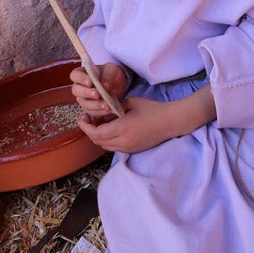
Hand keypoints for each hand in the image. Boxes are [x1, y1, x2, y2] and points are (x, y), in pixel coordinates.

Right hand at [70, 63, 127, 119]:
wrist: (117, 84)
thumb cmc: (110, 74)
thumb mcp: (111, 70)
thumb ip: (107, 76)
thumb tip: (105, 86)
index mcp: (81, 73)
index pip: (75, 75)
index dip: (81, 79)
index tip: (90, 82)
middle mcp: (79, 87)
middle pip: (76, 91)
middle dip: (87, 93)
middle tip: (97, 94)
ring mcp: (83, 99)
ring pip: (85, 103)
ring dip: (96, 105)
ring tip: (107, 105)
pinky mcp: (90, 108)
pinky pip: (93, 112)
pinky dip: (101, 111)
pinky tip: (110, 109)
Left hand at [77, 84, 215, 154]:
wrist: (171, 122)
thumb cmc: (152, 109)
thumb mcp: (131, 102)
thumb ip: (115, 105)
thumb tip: (103, 107)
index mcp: (122, 129)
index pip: (96, 133)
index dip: (86, 127)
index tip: (82, 117)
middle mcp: (123, 142)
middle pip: (98, 142)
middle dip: (89, 131)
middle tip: (87, 119)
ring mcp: (129, 148)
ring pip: (106, 146)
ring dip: (98, 136)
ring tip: (98, 123)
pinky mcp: (133, 150)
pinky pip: (114, 147)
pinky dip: (108, 140)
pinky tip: (110, 128)